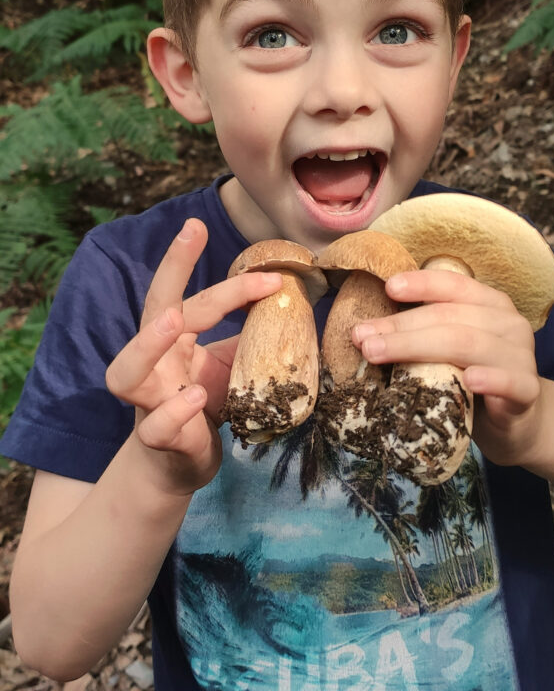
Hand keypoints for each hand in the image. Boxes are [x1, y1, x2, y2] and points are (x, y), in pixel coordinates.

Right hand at [106, 218, 281, 494]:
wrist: (176, 466)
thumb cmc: (199, 406)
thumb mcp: (226, 364)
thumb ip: (246, 336)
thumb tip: (287, 301)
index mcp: (171, 340)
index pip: (179, 292)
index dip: (186, 258)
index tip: (199, 225)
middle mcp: (152, 364)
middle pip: (154, 310)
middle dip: (171, 269)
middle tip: (193, 233)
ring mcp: (148, 402)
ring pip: (128, 372)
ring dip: (149, 343)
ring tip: (175, 321)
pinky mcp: (157, 439)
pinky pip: (157, 425)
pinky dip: (176, 412)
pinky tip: (198, 398)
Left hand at [351, 268, 543, 467]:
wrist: (519, 424)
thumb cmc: (473, 381)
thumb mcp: (449, 351)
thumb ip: (424, 334)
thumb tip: (366, 331)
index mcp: (490, 305)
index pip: (454, 285)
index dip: (422, 284)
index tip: (388, 287)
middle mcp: (508, 324)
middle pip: (450, 317)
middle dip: (401, 326)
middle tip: (362, 338)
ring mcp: (521, 356)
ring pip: (469, 344)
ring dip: (418, 347)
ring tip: (379, 354)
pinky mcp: (527, 391)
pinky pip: (510, 382)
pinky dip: (489, 379)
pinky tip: (470, 381)